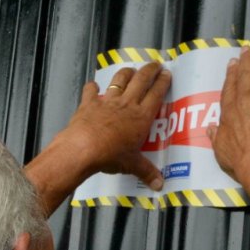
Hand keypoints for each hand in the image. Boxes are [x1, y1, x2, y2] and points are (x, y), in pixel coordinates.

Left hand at [57, 62, 171, 189]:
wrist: (83, 148)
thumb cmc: (110, 155)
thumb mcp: (132, 165)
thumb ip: (146, 172)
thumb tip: (160, 185)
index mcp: (141, 116)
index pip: (156, 93)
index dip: (163, 82)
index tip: (167, 73)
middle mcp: (126, 104)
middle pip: (141, 80)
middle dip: (150, 70)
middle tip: (155, 64)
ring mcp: (107, 101)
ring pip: (120, 79)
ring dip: (126, 72)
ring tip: (131, 69)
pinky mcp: (89, 103)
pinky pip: (90, 91)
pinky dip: (92, 88)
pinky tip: (92, 86)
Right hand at [208, 35, 249, 182]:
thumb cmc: (243, 161)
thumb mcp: (222, 152)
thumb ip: (216, 138)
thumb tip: (210, 130)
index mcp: (229, 115)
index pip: (229, 91)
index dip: (231, 77)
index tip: (232, 66)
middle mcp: (243, 100)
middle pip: (244, 76)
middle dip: (246, 60)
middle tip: (246, 48)